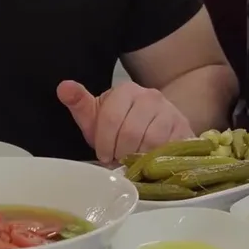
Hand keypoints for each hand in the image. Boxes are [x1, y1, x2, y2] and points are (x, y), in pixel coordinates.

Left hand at [57, 80, 193, 163]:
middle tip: (119, 160)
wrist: (158, 122)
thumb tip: (63, 87)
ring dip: (138, 157)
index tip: (104, 155)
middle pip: (131, 132)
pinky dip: (156, 159)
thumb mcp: (98, 114)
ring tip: (133, 160)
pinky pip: (169, 148)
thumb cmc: (121, 123)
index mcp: (127, 90)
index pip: (111, 118)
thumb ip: (79, 102)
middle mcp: (151, 96)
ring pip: (151, 141)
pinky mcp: (184, 129)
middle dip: (121, 152)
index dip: (104, 142)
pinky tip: (150, 161)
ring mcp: (170, 112)